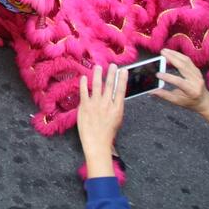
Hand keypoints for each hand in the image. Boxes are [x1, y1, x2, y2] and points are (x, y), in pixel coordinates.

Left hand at [76, 64, 126, 179]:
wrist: (97, 143)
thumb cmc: (107, 134)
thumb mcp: (117, 120)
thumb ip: (115, 107)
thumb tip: (115, 97)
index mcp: (117, 109)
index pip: (121, 90)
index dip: (123, 79)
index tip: (124, 70)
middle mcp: (107, 104)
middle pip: (110, 86)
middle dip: (112, 74)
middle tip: (113, 65)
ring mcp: (96, 105)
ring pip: (97, 86)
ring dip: (98, 75)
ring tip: (98, 67)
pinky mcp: (85, 106)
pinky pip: (84, 92)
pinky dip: (84, 84)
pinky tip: (84, 77)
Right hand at [153, 49, 208, 118]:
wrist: (204, 100)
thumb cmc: (190, 102)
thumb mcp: (177, 101)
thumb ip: (164, 95)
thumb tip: (151, 91)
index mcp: (191, 91)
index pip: (179, 82)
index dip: (168, 77)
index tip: (157, 74)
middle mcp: (196, 81)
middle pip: (184, 67)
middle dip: (172, 58)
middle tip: (162, 53)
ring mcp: (197, 74)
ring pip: (186, 61)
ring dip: (175, 54)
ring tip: (165, 51)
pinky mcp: (196, 70)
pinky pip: (188, 60)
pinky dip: (179, 55)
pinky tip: (171, 53)